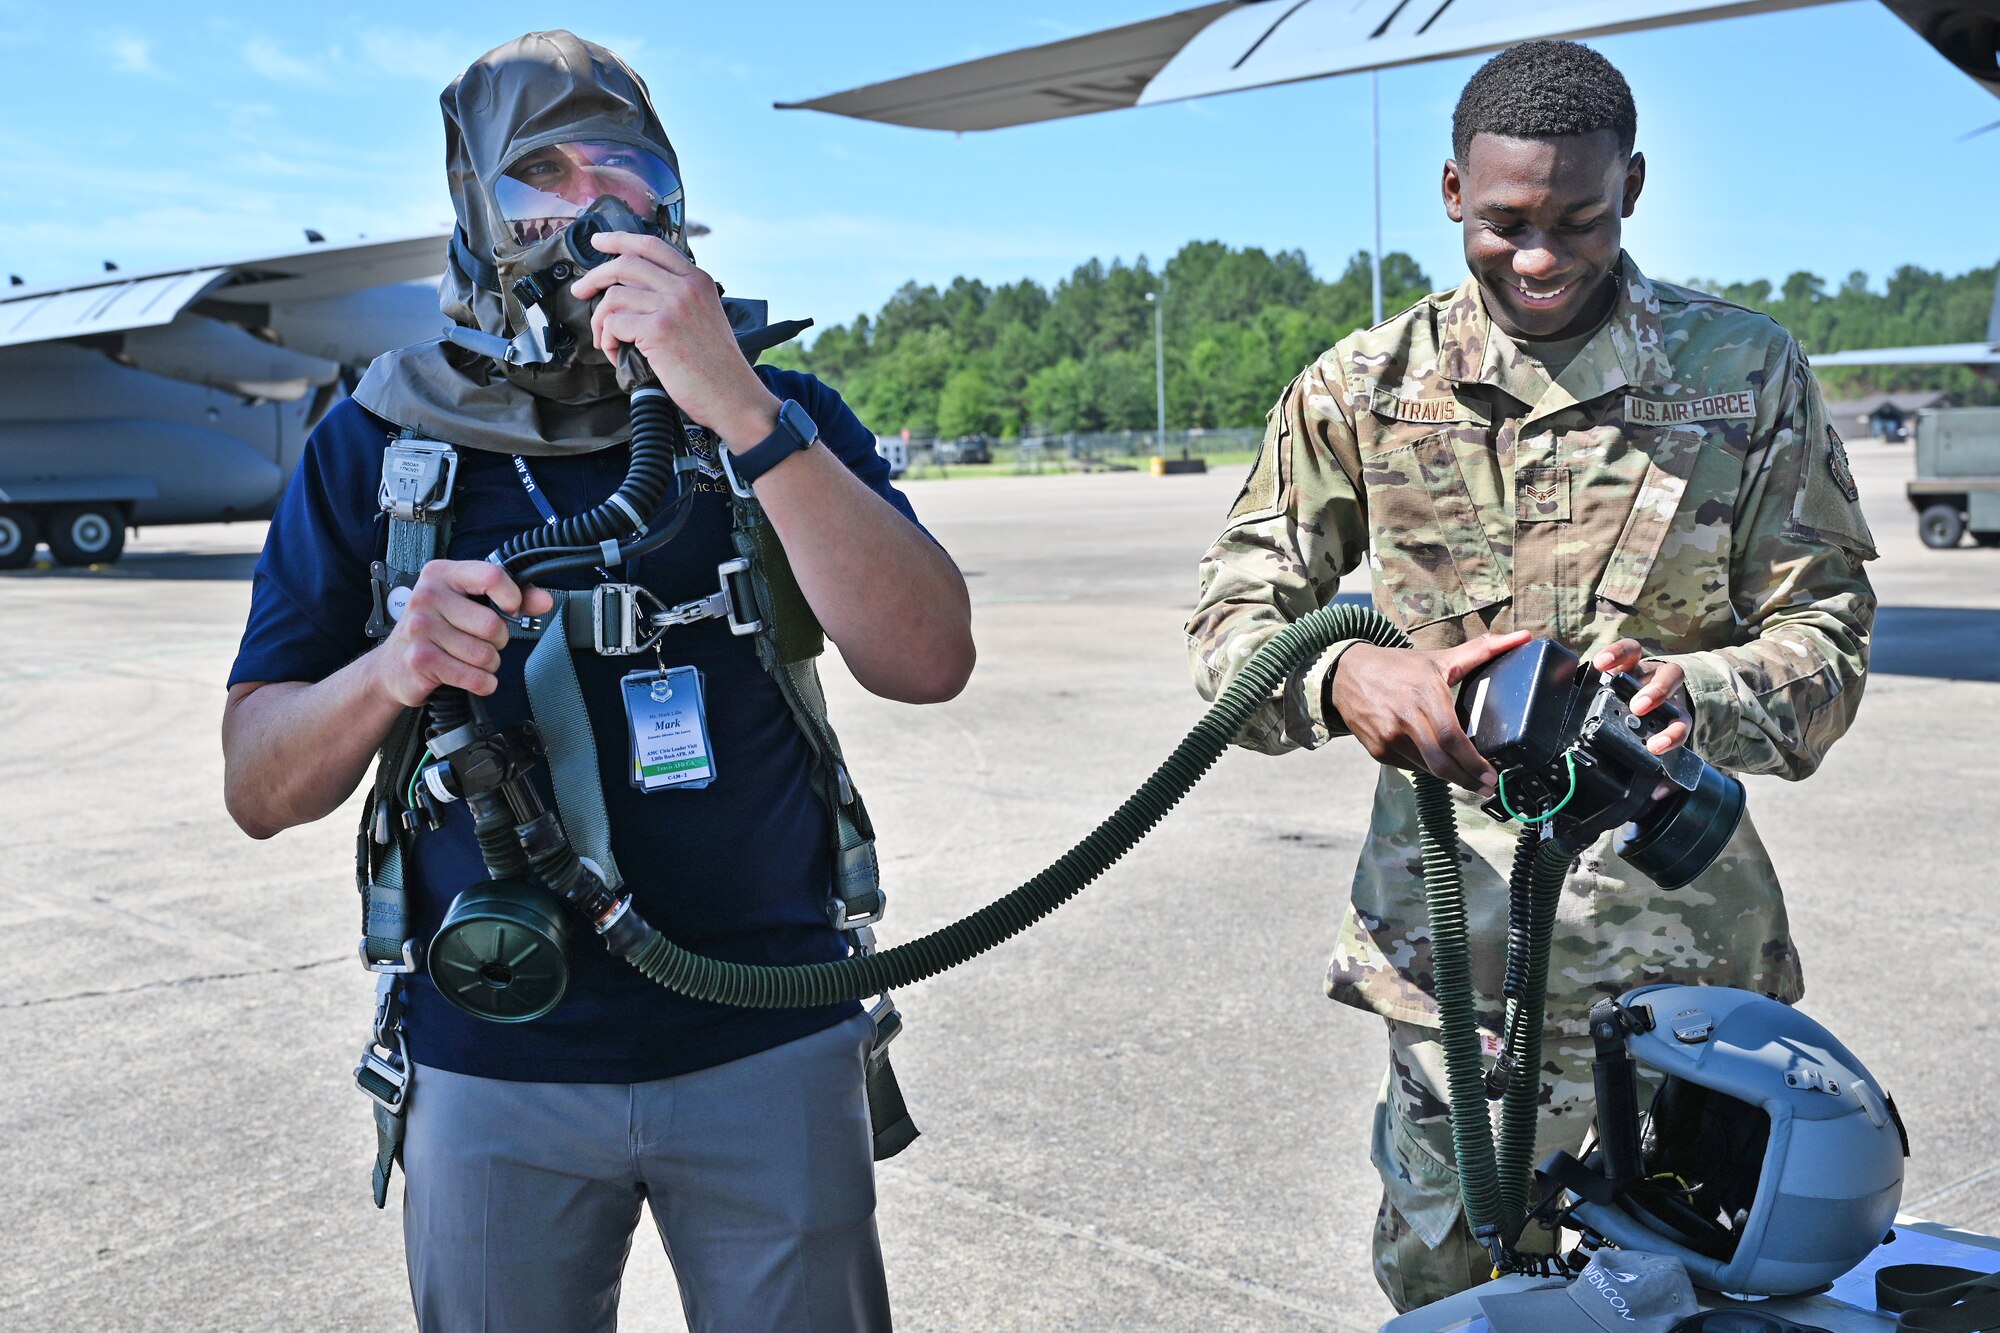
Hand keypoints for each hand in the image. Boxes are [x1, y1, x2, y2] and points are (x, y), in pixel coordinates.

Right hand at [372, 560, 552, 706]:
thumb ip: (511, 597)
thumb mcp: (469, 604)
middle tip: (483, 642)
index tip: (511, 610)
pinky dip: (482, 683)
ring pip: (485, 654)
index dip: (513, 597)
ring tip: (471, 659)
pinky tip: (472, 677)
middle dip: (499, 641)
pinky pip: (474, 677)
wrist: (393, 665)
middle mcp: (427, 596)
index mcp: (441, 574)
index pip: (491, 576)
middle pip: (493, 624)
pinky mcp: (421, 659)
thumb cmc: (437, 629)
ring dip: (489, 664)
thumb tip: (544, 600)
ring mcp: (420, 628)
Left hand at [568, 232, 779, 446]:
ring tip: (606, 340)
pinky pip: (614, 324)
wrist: (733, 395)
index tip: (599, 241)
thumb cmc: (717, 366)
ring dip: (600, 320)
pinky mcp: (659, 330)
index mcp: (698, 280)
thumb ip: (678, 296)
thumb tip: (635, 291)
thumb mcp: (706, 316)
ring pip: (614, 296)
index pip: (651, 245)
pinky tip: (616, 354)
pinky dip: (607, 340)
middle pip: (626, 264)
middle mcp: (685, 287)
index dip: (619, 239)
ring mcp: (672, 306)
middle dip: (595, 277)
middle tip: (581, 290)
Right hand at [1328, 630, 1533, 793]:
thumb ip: (1483, 649)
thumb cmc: (1399, 666)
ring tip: (1465, 776)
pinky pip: (1410, 766)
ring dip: (1449, 775)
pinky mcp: (1377, 750)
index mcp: (1426, 695)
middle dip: (1467, 780)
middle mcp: (1406, 719)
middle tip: (1486, 788)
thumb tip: (1525, 637)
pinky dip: (1426, 767)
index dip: (1473, 762)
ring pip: (1427, 768)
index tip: (1491, 777)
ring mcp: (1389, 737)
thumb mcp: (1440, 658)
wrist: (1347, 674)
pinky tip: (1434, 761)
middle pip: (1441, 762)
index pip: (1453, 738)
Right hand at [1592, 639, 1691, 799]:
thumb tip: (1656, 792)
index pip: (1681, 723)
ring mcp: (1649, 673)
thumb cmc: (1653, 728)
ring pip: (1653, 664)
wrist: (1651, 697)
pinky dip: (1616, 653)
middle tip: (1638, 708)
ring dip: (1634, 670)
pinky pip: (1628, 650)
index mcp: (1675, 714)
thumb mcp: (1660, 750)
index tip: (1655, 747)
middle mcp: (1665, 690)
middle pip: (1672, 684)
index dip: (1671, 735)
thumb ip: (1664, 774)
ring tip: (1613, 678)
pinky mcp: (1632, 660)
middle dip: (1657, 693)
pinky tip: (1601, 663)